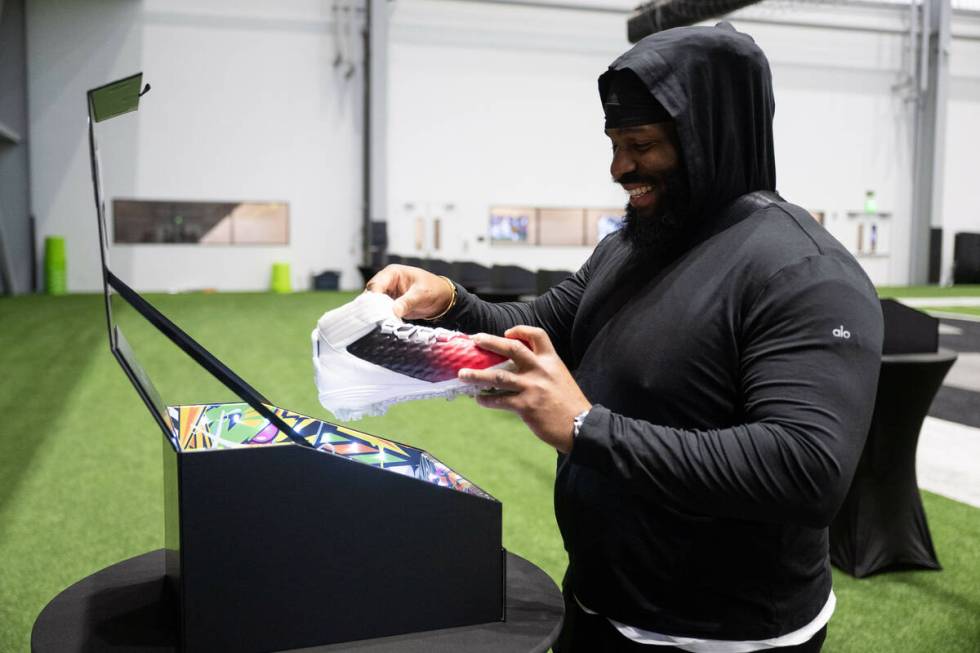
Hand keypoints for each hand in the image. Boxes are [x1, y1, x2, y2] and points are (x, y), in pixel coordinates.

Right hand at [365, 265, 453, 318]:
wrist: (442, 298)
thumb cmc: (433, 289)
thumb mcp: (421, 294)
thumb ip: (408, 302)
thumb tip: (394, 311)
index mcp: (392, 273)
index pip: (376, 284)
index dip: (373, 298)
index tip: (375, 311)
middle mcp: (387, 282)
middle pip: (371, 295)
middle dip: (373, 308)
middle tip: (376, 321)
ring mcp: (388, 294)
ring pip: (374, 305)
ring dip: (376, 314)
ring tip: (379, 325)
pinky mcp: (390, 305)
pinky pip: (381, 312)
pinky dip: (382, 319)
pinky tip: (384, 326)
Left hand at [458, 326, 590, 453]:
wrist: (580, 426)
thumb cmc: (569, 403)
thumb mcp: (559, 377)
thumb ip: (541, 369)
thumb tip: (515, 367)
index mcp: (551, 361)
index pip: (537, 335)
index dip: (520, 330)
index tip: (506, 333)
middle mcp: (540, 370)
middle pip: (512, 348)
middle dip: (490, 342)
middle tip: (475, 340)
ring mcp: (532, 388)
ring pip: (498, 376)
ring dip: (477, 374)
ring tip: (462, 374)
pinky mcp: (525, 406)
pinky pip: (499, 400)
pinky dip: (486, 400)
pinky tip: (479, 400)